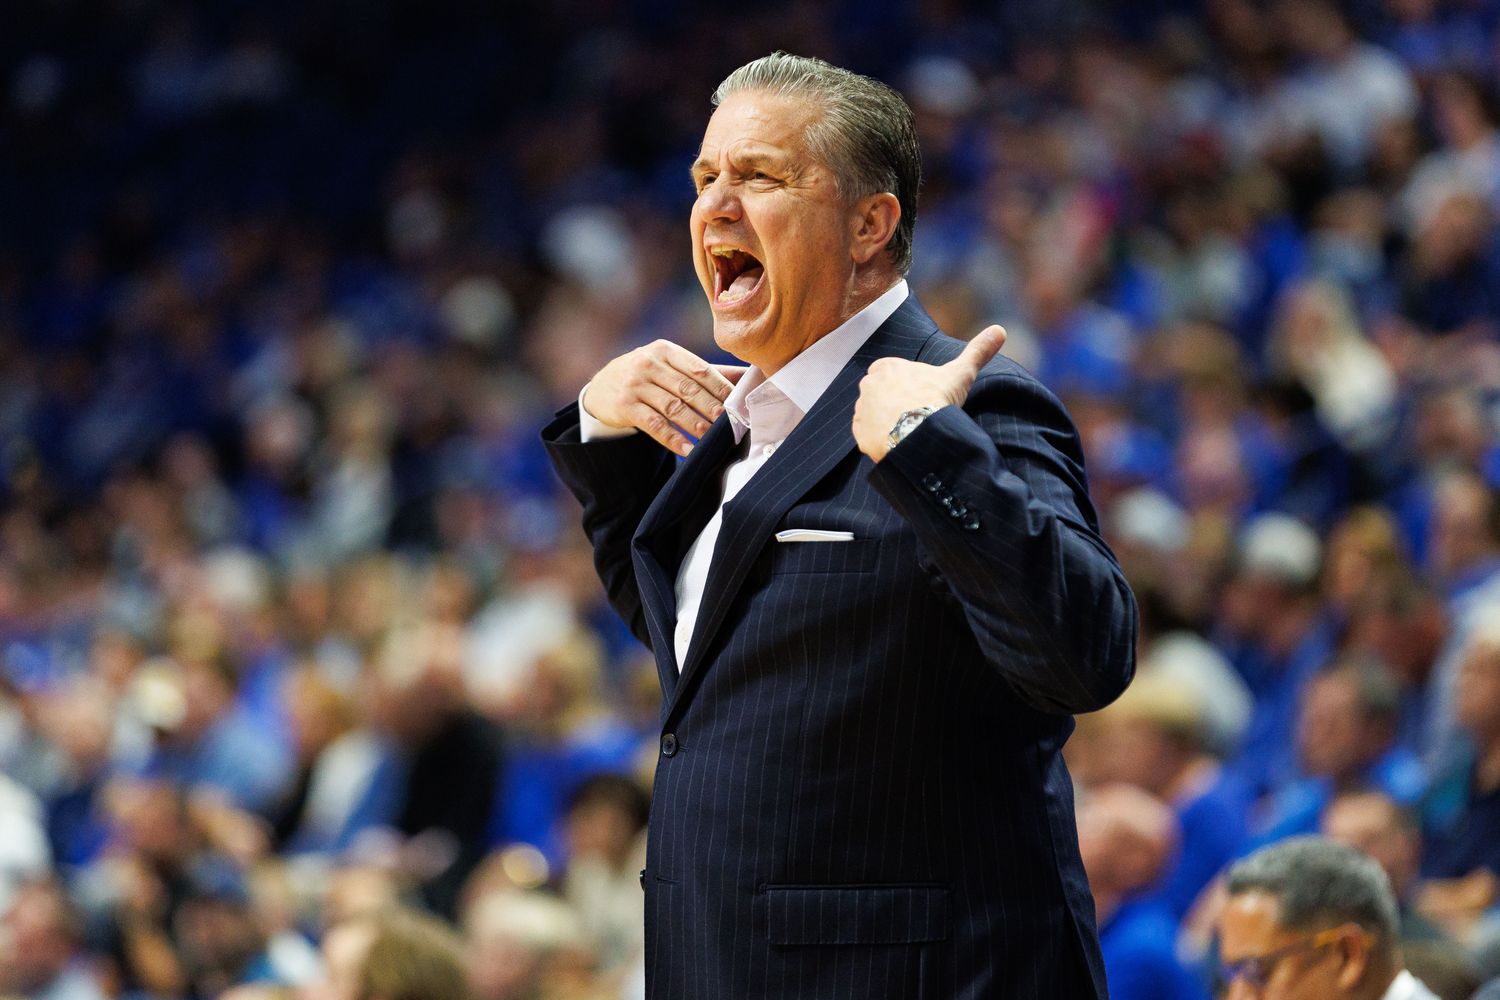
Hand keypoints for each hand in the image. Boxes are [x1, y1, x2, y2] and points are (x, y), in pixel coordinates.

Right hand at [583, 340, 745, 455]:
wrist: (601, 387)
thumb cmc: (646, 376)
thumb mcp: (670, 366)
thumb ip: (705, 372)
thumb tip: (748, 376)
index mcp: (665, 349)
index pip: (700, 370)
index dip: (722, 388)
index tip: (740, 405)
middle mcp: (648, 363)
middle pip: (688, 389)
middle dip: (713, 409)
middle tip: (732, 425)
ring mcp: (634, 384)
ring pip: (673, 408)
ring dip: (696, 426)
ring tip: (714, 440)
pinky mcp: (624, 405)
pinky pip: (654, 425)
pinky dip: (673, 439)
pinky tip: (689, 450)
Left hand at [852, 325, 1006, 462]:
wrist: (920, 433)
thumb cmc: (937, 399)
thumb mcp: (960, 373)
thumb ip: (977, 351)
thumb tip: (1000, 330)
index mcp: (886, 367)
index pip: (894, 375)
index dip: (910, 388)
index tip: (924, 398)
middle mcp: (867, 386)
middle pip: (882, 396)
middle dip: (895, 405)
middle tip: (917, 417)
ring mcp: (861, 411)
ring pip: (873, 416)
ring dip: (887, 423)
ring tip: (909, 432)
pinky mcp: (858, 434)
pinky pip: (867, 437)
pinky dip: (880, 441)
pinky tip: (898, 443)